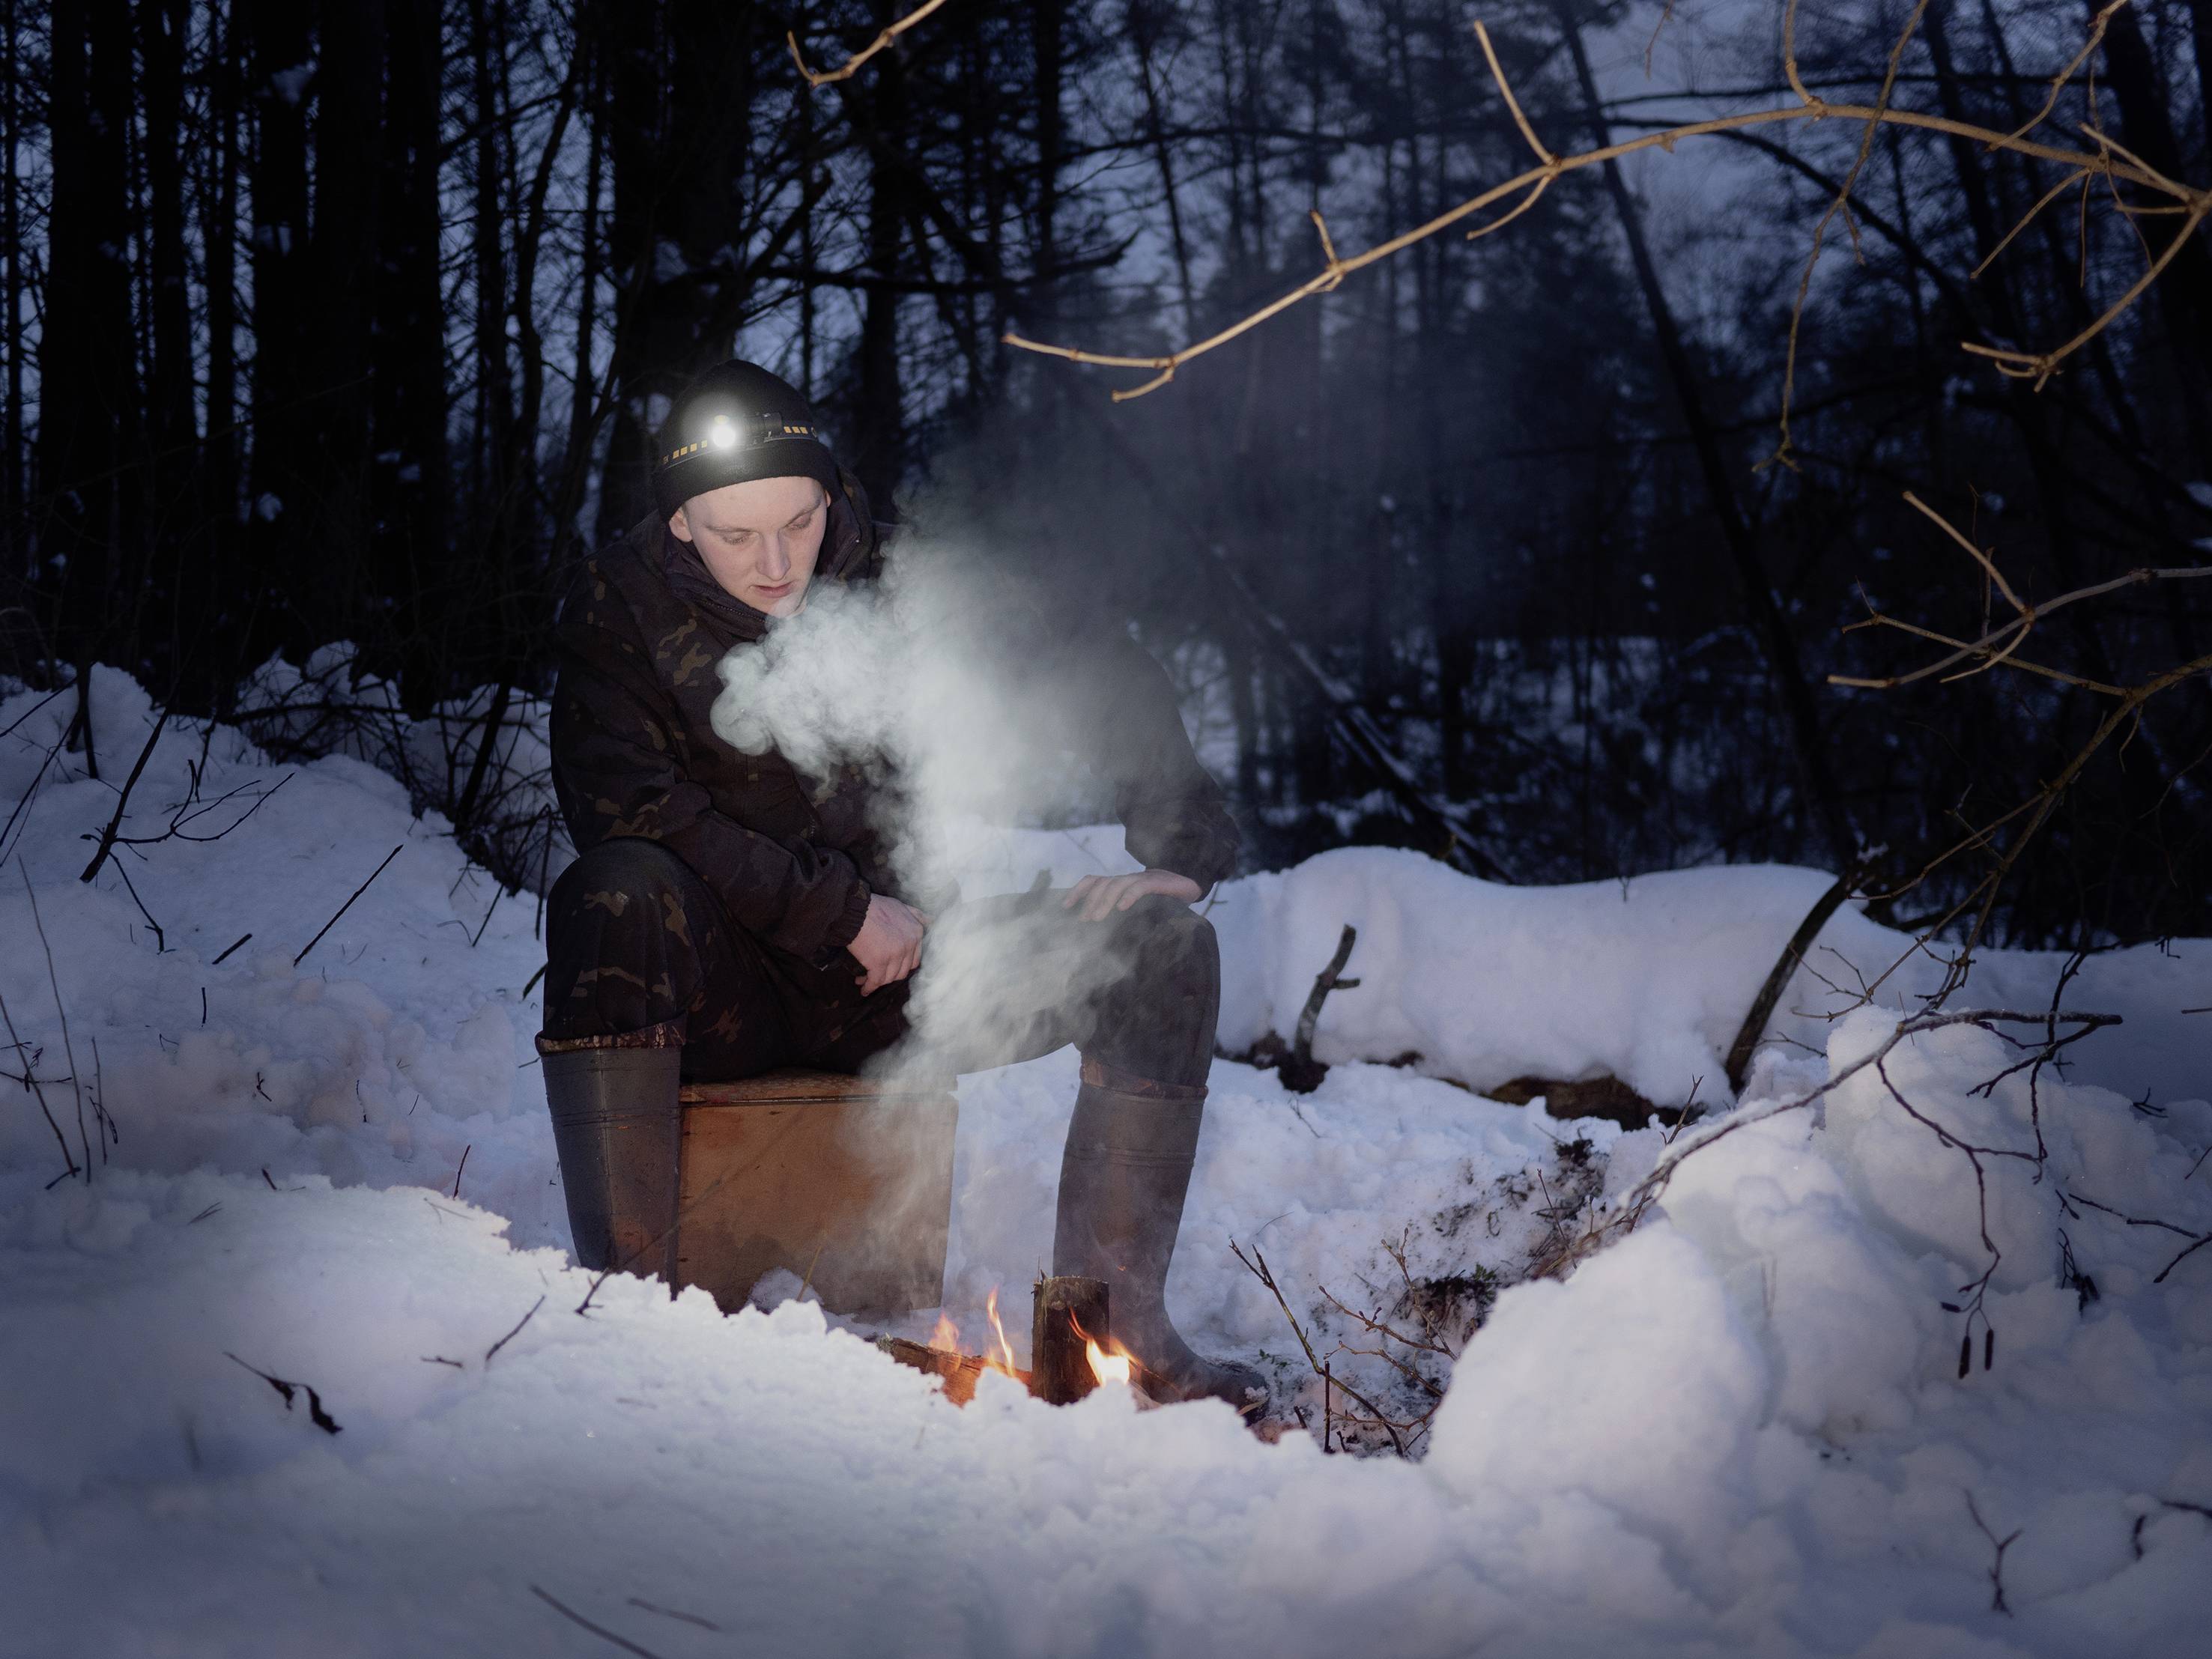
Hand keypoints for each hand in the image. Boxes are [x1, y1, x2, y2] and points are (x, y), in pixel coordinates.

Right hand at [847, 893, 926, 993]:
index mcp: (916, 932)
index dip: (902, 965)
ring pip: (889, 977)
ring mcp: (895, 955)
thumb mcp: (901, 906)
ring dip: (878, 981)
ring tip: (865, 979)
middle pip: (903, 971)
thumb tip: (930, 921)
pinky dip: (869, 987)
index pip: (914, 959)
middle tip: (878, 974)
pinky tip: (863, 988)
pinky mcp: (878, 963)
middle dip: (890, 975)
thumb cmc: (874, 907)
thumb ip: (916, 916)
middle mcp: (909, 945)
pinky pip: (875, 981)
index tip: (892, 967)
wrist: (854, 909)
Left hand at [1060, 869, 1203, 921]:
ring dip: (1105, 900)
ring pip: (1118, 884)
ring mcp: (1143, 878)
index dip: (1078, 891)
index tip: (1065, 906)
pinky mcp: (1158, 882)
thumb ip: (1123, 916)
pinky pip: (1140, 886)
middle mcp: (1129, 879)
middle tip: (1085, 920)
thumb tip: (1103, 937)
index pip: (1094, 880)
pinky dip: (1130, 895)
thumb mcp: (1139, 908)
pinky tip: (1123, 907)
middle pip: (1103, 883)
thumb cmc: (1162, 900)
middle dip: (1091, 901)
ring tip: (1097, 918)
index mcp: (1121, 884)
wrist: (1189, 883)